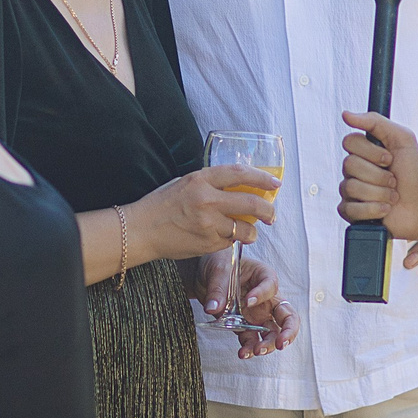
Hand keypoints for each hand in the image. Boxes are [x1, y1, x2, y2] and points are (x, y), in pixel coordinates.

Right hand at [145, 166, 277, 256]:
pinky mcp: (208, 243)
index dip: (262, 177)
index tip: (275, 183)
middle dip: (268, 210)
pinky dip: (232, 239)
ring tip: (250, 230)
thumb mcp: (185, 182)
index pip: (240, 174)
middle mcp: (207, 200)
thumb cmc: (161, 204)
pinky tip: (223, 237)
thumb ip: (210, 182)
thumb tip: (240, 184)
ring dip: (252, 231)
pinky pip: (230, 241)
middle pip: (251, 203)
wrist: (141, 230)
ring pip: (246, 228)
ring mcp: (208, 224)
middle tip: (272, 214)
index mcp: (200, 179)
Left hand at [217, 255, 298, 357]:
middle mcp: (266, 298)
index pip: (271, 286)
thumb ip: (217, 289)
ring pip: (272, 332)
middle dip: (289, 331)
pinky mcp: (244, 325)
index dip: (262, 294)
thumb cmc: (218, 263)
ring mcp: (257, 314)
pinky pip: (251, 339)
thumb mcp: (217, 270)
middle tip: (282, 342)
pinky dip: (248, 348)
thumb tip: (213, 308)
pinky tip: (242, 353)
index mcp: (263, 277)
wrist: (204, 274)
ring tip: (257, 350)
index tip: (247, 300)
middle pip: (287, 315)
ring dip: (268, 344)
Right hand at [338, 111, 417, 240]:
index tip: (390, 158)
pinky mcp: (352, 213)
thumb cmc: (415, 173)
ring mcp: (351, 192)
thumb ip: (375, 122)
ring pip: (350, 187)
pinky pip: (348, 209)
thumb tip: (345, 114)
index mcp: (363, 152)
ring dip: (379, 193)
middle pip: (349, 165)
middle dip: (378, 175)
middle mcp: (354, 170)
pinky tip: (386, 209)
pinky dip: (372, 209)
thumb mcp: (402, 139)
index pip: (349, 142)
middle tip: (394, 180)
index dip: (371, 152)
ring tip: (393, 196)